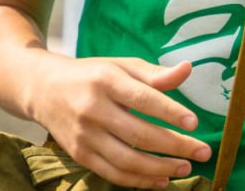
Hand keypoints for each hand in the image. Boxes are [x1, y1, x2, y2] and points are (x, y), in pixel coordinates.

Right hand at [25, 55, 210, 187]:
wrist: (43, 88)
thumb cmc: (92, 75)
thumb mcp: (121, 66)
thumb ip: (154, 73)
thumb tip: (188, 69)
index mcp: (105, 80)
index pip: (142, 98)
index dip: (170, 112)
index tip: (194, 122)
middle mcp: (92, 108)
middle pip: (138, 133)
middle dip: (174, 146)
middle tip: (202, 151)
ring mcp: (84, 135)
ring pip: (127, 160)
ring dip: (159, 168)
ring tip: (185, 168)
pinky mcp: (79, 154)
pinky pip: (112, 173)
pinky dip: (138, 180)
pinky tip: (161, 179)